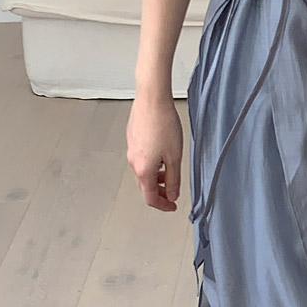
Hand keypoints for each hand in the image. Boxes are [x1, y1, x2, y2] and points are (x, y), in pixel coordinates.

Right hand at [126, 90, 182, 210]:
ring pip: (142, 172)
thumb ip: (173, 179)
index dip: (162, 205)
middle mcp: (133, 161)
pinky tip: (162, 157)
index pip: (150, 197)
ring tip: (169, 174)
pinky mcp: (132, 139)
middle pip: (144, 186)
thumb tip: (172, 194)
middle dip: (159, 193)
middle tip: (171, 194)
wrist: (152, 99)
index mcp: (143, 169)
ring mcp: (131, 150)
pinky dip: (151, 165)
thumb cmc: (163, 123)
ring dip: (156, 178)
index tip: (172, 206)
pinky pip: (141, 159)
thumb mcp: (175, 157)